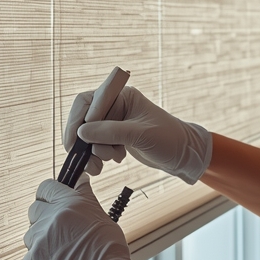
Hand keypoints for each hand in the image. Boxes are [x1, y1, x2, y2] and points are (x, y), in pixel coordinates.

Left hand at [22, 178, 155, 259]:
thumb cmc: (111, 256)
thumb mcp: (103, 218)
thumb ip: (85, 199)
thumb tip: (79, 183)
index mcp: (69, 205)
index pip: (46, 188)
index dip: (50, 196)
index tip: (52, 202)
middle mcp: (51, 220)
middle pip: (34, 211)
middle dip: (44, 219)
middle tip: (61, 233)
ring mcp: (38, 244)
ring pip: (31, 237)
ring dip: (42, 243)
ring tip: (63, 255)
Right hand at [64, 87, 211, 184]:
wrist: (183, 155)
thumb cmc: (169, 139)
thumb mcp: (140, 135)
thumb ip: (110, 132)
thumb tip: (81, 132)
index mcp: (121, 96)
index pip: (88, 101)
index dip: (78, 120)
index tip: (76, 140)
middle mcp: (115, 106)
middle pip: (84, 120)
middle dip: (84, 141)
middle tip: (88, 159)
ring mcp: (114, 123)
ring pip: (88, 136)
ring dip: (92, 152)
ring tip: (105, 163)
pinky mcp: (114, 137)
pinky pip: (96, 145)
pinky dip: (98, 156)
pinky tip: (112, 161)